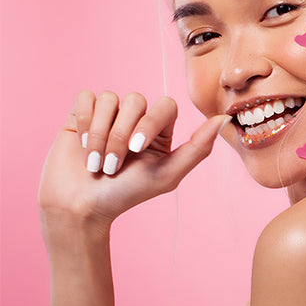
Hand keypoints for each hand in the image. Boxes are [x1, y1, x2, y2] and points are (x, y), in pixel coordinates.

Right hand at [39, 90, 228, 228]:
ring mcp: (109, 114)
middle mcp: (135, 117)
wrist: (81, 207)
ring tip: (94, 160)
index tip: (136, 150)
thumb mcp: (167, 174)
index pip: (165, 105)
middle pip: (135, 100)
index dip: (149, 122)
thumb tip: (225, 118)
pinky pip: (87, 98)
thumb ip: (198, 147)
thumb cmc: (127, 194)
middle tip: (112, 165)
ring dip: (100, 133)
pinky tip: (81, 144)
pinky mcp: (82, 114)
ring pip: (109, 99)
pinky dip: (84, 122)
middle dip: (121, 135)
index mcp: (160, 129)